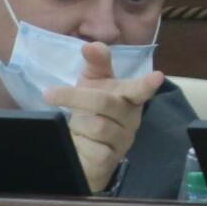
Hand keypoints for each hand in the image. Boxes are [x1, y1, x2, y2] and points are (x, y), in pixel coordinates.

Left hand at [42, 41, 164, 193]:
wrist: (84, 149)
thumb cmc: (92, 109)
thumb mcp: (93, 82)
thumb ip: (96, 62)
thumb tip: (90, 45)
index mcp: (129, 97)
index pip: (140, 89)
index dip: (148, 84)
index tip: (157, 76)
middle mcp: (131, 119)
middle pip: (106, 102)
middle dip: (75, 96)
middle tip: (49, 93)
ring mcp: (123, 141)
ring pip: (98, 126)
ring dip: (78, 122)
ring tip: (74, 123)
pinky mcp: (110, 160)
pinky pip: (95, 149)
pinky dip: (80, 142)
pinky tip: (78, 141)